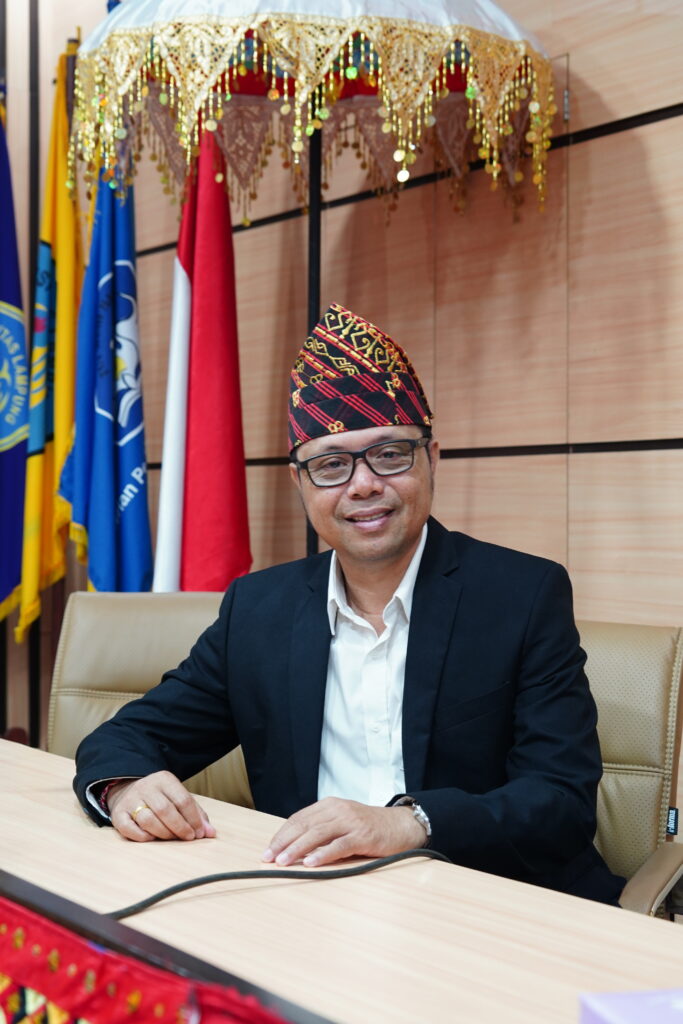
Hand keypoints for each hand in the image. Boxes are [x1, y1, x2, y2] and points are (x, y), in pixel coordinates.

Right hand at [106, 772, 215, 842]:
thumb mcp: (178, 797)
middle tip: (189, 838)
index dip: (194, 819)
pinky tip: (152, 838)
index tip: (200, 833)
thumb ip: (196, 813)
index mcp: (164, 779)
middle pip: (165, 810)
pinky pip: (130, 829)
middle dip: (180, 827)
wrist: (127, 789)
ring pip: (148, 820)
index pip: (183, 800)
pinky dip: (143, 837)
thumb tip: (211, 832)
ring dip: (163, 833)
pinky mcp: (118, 814)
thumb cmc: (160, 797)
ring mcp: (130, 800)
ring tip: (172, 838)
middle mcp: (146, 787)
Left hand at [262, 797, 425, 866]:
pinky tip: (311, 863)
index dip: (282, 834)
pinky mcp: (362, 836)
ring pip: (318, 834)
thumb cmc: (369, 826)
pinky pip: (339, 845)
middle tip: (269, 857)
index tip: (269, 849)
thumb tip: (293, 847)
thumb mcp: (342, 821)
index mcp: (329, 805)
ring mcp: (350, 822)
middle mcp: (338, 810)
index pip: (299, 819)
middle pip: (304, 825)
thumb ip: (321, 829)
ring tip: (284, 861)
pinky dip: (324, 854)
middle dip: (284, 842)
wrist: (401, 825)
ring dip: (298, 849)